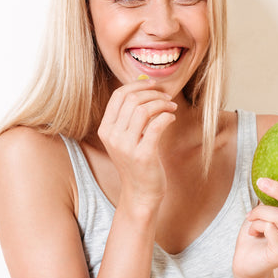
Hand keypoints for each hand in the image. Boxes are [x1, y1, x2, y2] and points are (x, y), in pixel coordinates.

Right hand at [97, 79, 176, 209]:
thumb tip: (144, 85)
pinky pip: (157, 125)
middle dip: (153, 93)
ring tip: (171, 107)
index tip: (154, 85)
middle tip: (167, 97)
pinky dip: (167, 117)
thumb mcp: (125, 138)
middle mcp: (112, 137)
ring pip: (144, 110)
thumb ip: (129, 115)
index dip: (137, 85)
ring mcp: (126, 147)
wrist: (140, 193)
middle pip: (132, 100)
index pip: (118, 96)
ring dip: (162, 104)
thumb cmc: (136, 162)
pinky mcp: (143, 155)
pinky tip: (172, 118)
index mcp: (105, 129)